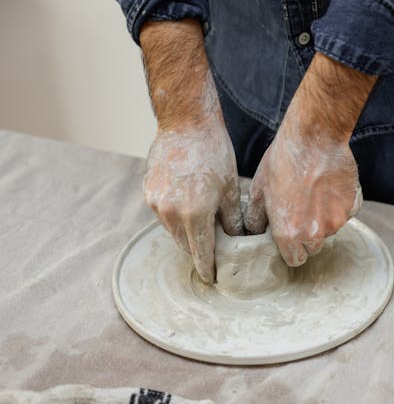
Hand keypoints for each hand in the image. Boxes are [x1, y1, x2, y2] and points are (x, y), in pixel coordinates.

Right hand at [140, 20, 240, 282]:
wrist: (185, 123)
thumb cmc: (214, 152)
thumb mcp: (231, 188)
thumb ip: (231, 220)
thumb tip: (234, 240)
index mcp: (196, 215)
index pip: (201, 254)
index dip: (208, 269)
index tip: (212, 280)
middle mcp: (172, 213)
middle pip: (185, 245)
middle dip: (197, 251)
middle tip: (211, 255)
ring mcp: (156, 203)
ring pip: (172, 232)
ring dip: (185, 235)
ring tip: (200, 229)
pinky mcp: (148, 192)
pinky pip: (163, 216)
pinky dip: (175, 218)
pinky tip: (187, 208)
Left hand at [245, 54, 375, 266]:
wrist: (314, 136)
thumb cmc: (282, 161)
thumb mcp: (258, 191)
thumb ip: (256, 220)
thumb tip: (255, 234)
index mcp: (289, 235)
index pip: (295, 260)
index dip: (291, 250)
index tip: (289, 236)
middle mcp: (315, 234)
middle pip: (313, 248)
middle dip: (307, 236)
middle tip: (300, 211)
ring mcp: (336, 221)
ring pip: (330, 230)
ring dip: (322, 219)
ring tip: (313, 193)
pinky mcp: (352, 207)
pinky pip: (346, 213)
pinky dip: (339, 205)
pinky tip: (328, 185)